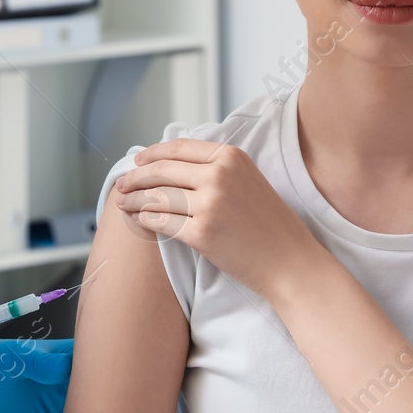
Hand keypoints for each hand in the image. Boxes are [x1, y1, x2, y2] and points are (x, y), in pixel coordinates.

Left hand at [113, 138, 322, 302]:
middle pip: (161, 171)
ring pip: (156, 196)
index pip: (178, 149)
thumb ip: (216, 168)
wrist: (291, 262)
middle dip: (134, 178)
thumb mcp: (248, 181)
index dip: (151, 154)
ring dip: (133, 200)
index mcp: (231, 156)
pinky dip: (145, 219)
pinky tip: (139, 220)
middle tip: (120, 186)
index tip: (137, 162)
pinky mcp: (202, 232)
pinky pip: (161, 221)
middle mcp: (219, 175)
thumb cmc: (270, 225)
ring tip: (122, 204)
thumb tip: (172, 164)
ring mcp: (210, 203)